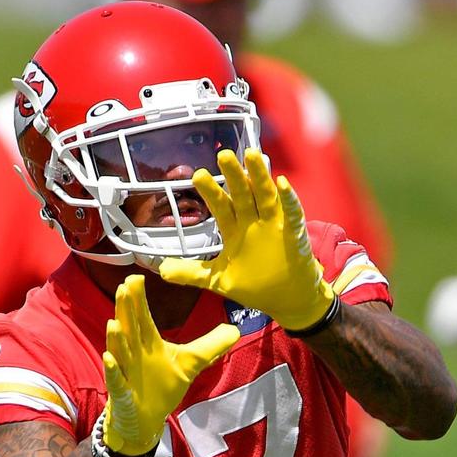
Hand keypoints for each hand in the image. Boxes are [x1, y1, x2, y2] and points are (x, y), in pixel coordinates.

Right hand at [101, 274, 238, 455]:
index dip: (139, 299)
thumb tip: (235, 330)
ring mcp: (125, 372)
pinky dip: (113, 370)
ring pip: (119, 351)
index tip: (137, 277)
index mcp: (148, 344)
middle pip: (129, 328)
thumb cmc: (162, 387)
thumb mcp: (191, 363)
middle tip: (124, 287)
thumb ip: (211, 346)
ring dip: (115, 337)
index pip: (143, 318)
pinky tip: (109, 358)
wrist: (145, 419)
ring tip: (114, 321)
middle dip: (126, 309)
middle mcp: (134, 354)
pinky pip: (116, 379)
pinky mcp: (122, 392)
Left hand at [159, 149, 335, 331]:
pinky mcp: (294, 235)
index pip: (222, 206)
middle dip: (234, 176)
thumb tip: (161, 270)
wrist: (288, 300)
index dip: (211, 191)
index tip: (198, 175)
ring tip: (252, 155)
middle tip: (223, 155)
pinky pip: (292, 214)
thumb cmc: (256, 286)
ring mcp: (275, 226)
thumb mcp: (219, 279)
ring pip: (266, 197)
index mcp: (236, 230)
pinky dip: (289, 199)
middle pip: (243, 195)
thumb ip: (192, 272)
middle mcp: (254, 223)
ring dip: (260, 177)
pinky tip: (283, 183)